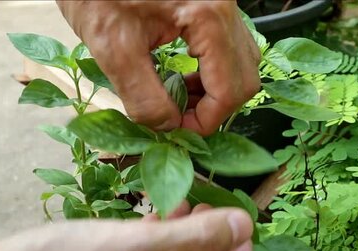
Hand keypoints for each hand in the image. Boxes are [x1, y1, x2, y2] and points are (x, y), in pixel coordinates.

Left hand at [57, 0, 260, 134]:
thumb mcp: (113, 49)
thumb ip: (144, 97)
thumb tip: (167, 127)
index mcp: (208, 16)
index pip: (229, 89)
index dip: (205, 121)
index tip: (175, 131)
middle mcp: (225, 7)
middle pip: (244, 78)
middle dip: (214, 107)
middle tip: (178, 118)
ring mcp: (221, 4)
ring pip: (239, 63)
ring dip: (214, 91)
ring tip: (177, 100)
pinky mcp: (210, 4)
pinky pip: (226, 48)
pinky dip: (209, 71)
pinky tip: (181, 77)